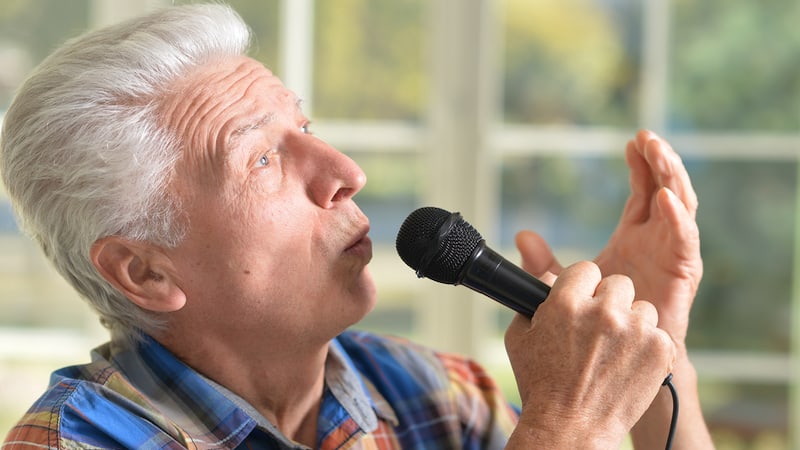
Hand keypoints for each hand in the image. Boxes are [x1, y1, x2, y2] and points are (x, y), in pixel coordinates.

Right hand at [504, 261, 674, 448]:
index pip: (586, 269)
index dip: (583, 286)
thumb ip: (534, 302)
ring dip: (632, 323)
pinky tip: (629, 364)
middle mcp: (603, 311)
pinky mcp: (659, 349)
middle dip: (610, 302)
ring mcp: (635, 330)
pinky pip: (659, 332)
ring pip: (643, 307)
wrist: (571, 427)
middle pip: (619, 284)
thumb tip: (550, 280)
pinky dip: (648, 347)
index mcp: (567, 303)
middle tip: (600, 329)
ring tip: (615, 350)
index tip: (583, 303)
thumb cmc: (541, 385)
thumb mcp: (520, 337)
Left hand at [516, 130, 701, 345]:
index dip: (640, 165)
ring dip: (672, 178)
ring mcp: (673, 254)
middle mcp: (658, 239)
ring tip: (658, 153)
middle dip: (660, 161)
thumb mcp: (569, 286)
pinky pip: (684, 240)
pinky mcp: (682, 273)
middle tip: (647, 137)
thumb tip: (521, 236)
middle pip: (666, 189)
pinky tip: (666, 198)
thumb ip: (545, 263)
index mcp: (635, 236)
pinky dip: (677, 217)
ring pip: (681, 206)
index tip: (630, 142)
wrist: (625, 361)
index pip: (642, 191)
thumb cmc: (603, 322)